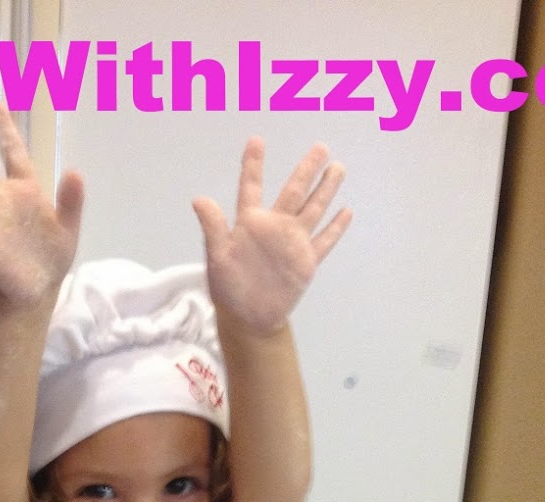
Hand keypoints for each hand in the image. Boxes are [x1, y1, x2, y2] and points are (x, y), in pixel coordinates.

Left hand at [193, 139, 350, 334]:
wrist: (248, 318)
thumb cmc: (228, 287)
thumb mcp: (217, 257)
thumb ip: (213, 228)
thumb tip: (198, 199)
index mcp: (250, 222)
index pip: (251, 187)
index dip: (253, 165)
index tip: (256, 140)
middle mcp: (274, 226)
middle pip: (294, 191)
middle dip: (307, 169)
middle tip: (321, 147)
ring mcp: (292, 242)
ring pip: (313, 209)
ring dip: (326, 190)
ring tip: (337, 168)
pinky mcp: (305, 261)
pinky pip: (323, 241)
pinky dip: (335, 228)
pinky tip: (346, 211)